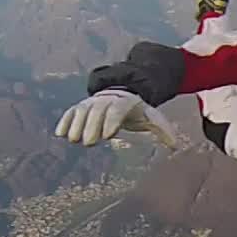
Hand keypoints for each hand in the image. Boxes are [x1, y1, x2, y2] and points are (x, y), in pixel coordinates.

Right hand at [54, 89, 181, 148]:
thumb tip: (176, 145)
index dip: (112, 120)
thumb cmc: (137, 109)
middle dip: (92, 126)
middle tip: (89, 143)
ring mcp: (92, 102)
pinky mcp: (81, 107)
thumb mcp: (151, 116)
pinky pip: (71, 112)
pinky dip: (65, 120)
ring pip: (82, 111)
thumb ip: (163, 130)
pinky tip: (59, 133)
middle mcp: (106, 100)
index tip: (108, 134)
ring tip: (72, 139)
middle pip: (97, 111)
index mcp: (124, 102)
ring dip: (76, 124)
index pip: (117, 110)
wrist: (121, 91)